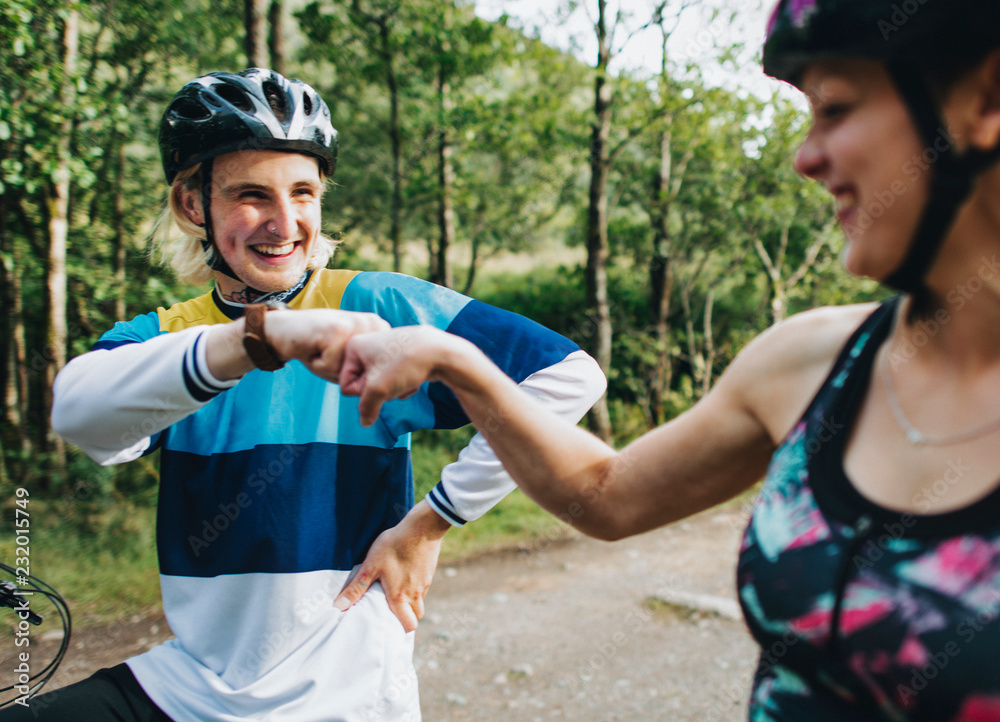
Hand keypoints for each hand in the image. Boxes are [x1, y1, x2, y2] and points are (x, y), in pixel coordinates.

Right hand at [265, 309, 389, 381]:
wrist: (284, 329)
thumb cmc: (318, 348)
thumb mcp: (348, 356)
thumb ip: (366, 367)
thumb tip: (373, 387)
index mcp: (378, 327)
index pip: (376, 370)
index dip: (352, 370)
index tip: (340, 353)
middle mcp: (370, 322)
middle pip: (364, 371)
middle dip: (342, 370)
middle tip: (329, 351)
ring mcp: (354, 324)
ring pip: (347, 371)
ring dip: (330, 369)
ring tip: (322, 349)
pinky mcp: (336, 330)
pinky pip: (330, 367)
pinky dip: (317, 364)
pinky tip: (313, 347)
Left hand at [333, 500, 450, 631]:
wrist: (423, 527)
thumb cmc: (395, 546)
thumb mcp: (370, 565)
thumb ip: (356, 588)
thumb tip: (339, 607)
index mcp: (400, 597)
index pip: (409, 625)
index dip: (402, 629)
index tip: (391, 627)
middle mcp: (416, 593)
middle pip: (417, 616)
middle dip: (407, 617)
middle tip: (392, 611)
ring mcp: (425, 582)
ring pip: (420, 600)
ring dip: (411, 601)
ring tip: (396, 592)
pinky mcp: (430, 570)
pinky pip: (423, 585)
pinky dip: (415, 586)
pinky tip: (405, 573)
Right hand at [340, 325, 464, 425]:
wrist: (441, 351)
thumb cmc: (404, 364)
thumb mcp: (378, 390)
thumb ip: (367, 409)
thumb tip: (365, 422)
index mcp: (354, 347)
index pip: (346, 386)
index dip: (363, 392)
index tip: (379, 382)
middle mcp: (368, 345)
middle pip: (365, 386)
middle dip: (381, 391)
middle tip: (394, 381)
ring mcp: (386, 350)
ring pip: (383, 384)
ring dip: (394, 389)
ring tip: (406, 378)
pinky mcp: (402, 356)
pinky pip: (396, 380)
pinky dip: (405, 383)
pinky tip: (416, 378)